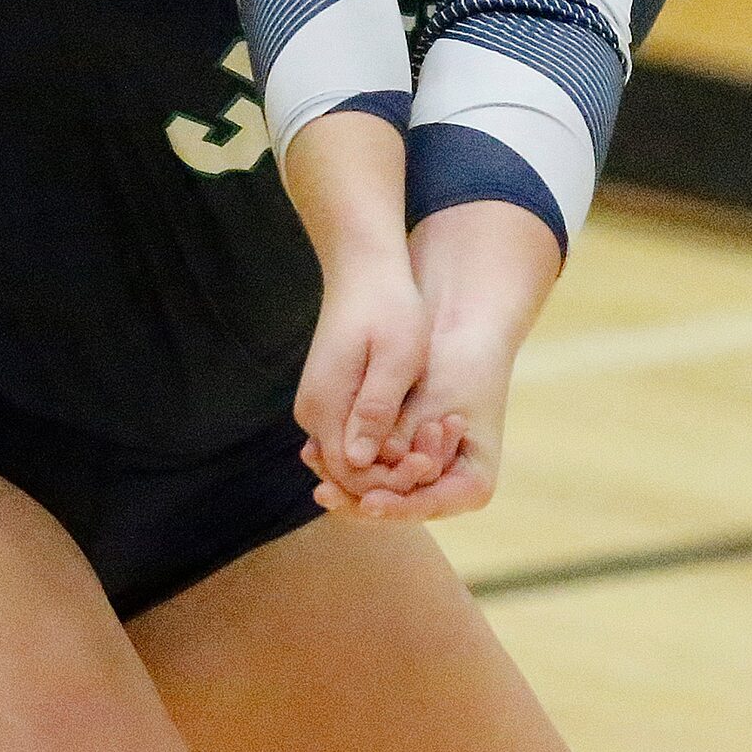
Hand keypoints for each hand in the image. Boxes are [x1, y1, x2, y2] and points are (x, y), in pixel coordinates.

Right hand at [293, 272, 451, 500]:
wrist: (364, 270)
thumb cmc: (388, 308)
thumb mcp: (395, 359)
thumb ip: (376, 410)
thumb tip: (360, 461)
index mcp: (324, 408)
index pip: (350, 475)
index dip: (390, 481)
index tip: (430, 464)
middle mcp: (313, 414)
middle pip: (349, 473)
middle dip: (393, 475)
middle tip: (438, 456)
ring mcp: (319, 406)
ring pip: (352, 457)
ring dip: (391, 460)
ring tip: (433, 442)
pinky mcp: (330, 397)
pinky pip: (352, 438)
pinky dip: (383, 442)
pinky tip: (417, 428)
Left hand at [319, 313, 515, 522]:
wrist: (470, 330)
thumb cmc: (460, 364)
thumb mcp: (432, 399)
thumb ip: (397, 433)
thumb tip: (357, 460)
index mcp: (474, 486)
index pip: (425, 507)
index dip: (394, 507)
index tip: (366, 502)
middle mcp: (452, 489)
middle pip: (398, 507)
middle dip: (358, 497)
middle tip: (323, 492)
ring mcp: (429, 475)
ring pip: (382, 490)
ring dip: (348, 480)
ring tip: (314, 462)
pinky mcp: (408, 457)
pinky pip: (376, 469)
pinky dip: (351, 459)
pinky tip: (317, 448)